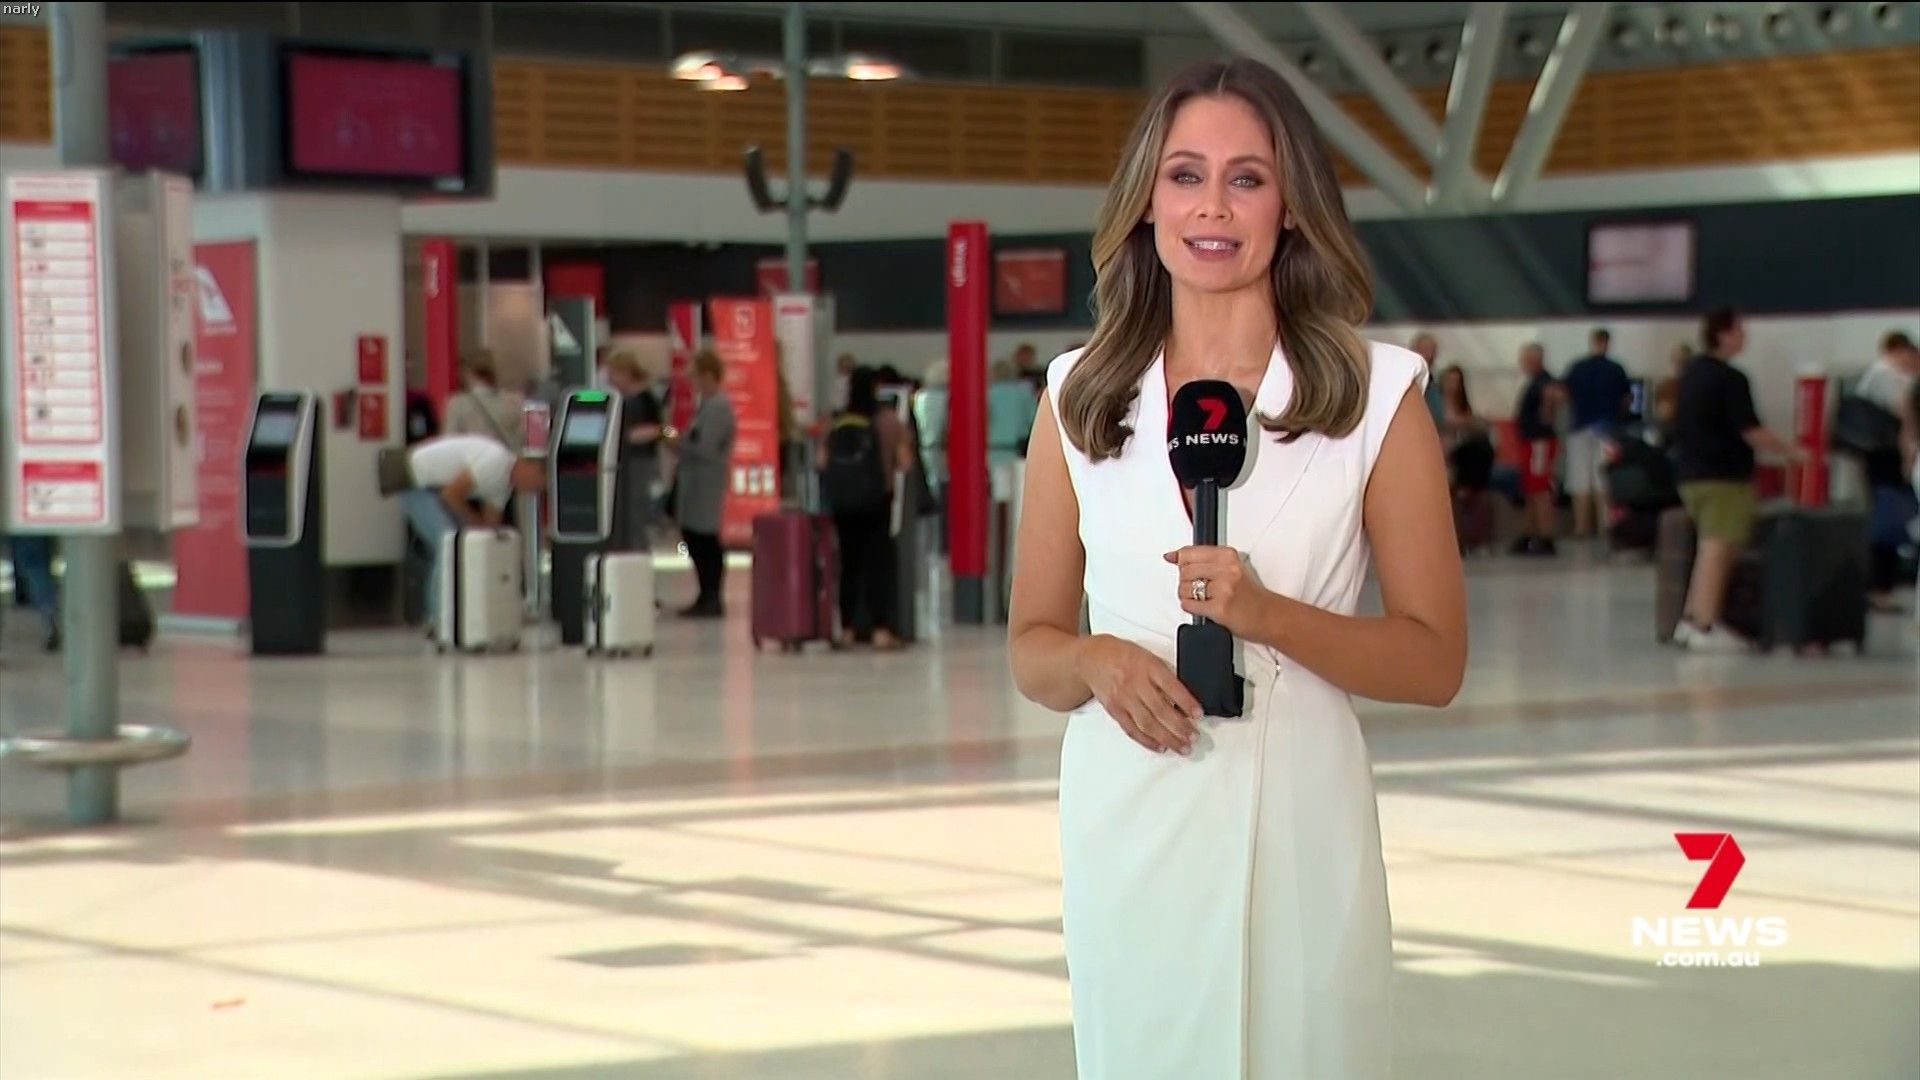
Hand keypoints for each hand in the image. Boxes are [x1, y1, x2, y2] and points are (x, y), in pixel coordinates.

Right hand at [1074, 635, 1200, 754]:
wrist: (1092, 658)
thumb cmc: (1124, 656)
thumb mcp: (1148, 657)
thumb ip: (1165, 676)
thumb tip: (1185, 700)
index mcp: (1148, 666)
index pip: (1171, 686)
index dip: (1186, 702)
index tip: (1198, 714)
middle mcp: (1135, 683)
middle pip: (1160, 709)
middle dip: (1180, 727)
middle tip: (1193, 737)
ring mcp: (1123, 699)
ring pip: (1147, 723)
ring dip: (1167, 738)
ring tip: (1182, 747)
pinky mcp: (1115, 710)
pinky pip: (1132, 729)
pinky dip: (1147, 740)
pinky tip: (1160, 746)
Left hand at [1165, 545, 1271, 637]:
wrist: (1268, 615)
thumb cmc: (1248, 594)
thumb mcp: (1229, 568)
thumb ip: (1202, 560)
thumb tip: (1172, 556)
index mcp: (1228, 555)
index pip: (1189, 552)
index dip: (1181, 560)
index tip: (1176, 562)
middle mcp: (1227, 569)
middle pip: (1184, 570)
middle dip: (1186, 581)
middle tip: (1199, 587)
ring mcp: (1224, 588)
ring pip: (1184, 588)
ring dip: (1188, 596)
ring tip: (1203, 598)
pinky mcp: (1220, 607)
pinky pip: (1189, 605)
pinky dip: (1191, 607)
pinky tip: (1203, 607)